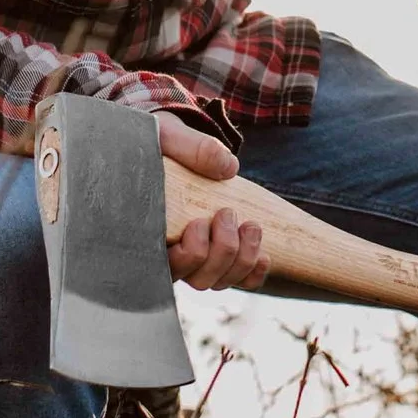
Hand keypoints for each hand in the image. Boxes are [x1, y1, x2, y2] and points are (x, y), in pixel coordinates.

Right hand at [157, 110, 268, 291]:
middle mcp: (173, 253)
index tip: (199, 223)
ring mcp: (199, 257)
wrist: (170, 145)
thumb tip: (228, 169)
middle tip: (227, 213)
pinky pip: (241, 280)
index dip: (189, 255)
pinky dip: (255, 272)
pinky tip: (265, 254)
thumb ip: (191, 148)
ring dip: (243, 259)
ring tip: (252, 225)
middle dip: (223, 251)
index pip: (169, 267)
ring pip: (221, 281)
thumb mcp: (169, 136)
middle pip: (200, 279)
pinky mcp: (223, 253)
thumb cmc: (160, 143)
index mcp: (151, 232)